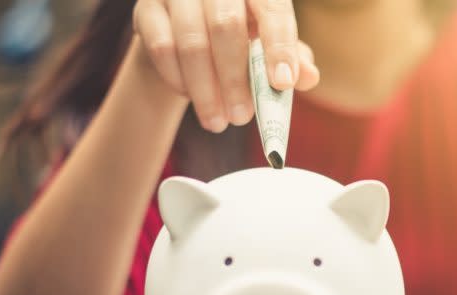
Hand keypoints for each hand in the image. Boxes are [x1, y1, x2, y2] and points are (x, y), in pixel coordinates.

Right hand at [133, 0, 319, 131]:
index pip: (272, 10)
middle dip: (235, 81)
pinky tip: (193, 98)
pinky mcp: (147, 8)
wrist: (184, 25)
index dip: (279, 47)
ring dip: (206, 91)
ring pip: (192, 43)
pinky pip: (162, 49)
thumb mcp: (269, 42)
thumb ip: (291, 57)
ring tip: (218, 121)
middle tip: (242, 118)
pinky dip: (180, 82)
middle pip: (226, 27)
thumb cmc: (239, 34)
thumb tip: (308, 77)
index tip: (282, 83)